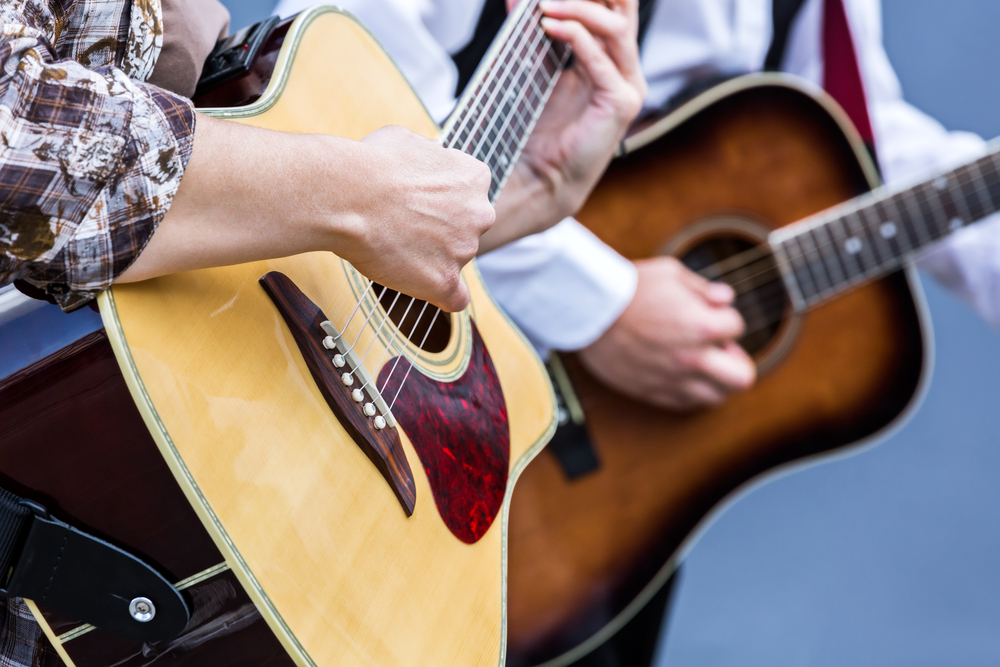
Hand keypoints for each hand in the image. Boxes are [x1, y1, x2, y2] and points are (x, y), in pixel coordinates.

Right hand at [338, 126, 494, 311]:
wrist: (349, 195)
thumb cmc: (370, 163)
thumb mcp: (406, 139)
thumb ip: (429, 152)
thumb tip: (434, 153)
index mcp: (474, 176)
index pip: (469, 195)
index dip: (441, 200)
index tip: (416, 202)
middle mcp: (479, 213)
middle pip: (466, 229)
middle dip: (441, 229)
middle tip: (404, 226)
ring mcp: (464, 249)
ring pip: (454, 260)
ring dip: (430, 257)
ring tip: (392, 247)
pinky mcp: (445, 280)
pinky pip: (455, 298)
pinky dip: (440, 295)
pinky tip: (420, 286)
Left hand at [480, 0, 646, 251]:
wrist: (544, 175)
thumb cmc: (540, 127)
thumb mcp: (537, 67)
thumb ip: (534, 29)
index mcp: (609, 55)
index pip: (612, 4)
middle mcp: (625, 66)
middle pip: (623, 7)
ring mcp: (628, 85)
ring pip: (615, 28)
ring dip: (578, 8)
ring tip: (543, 4)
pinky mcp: (621, 103)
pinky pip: (601, 61)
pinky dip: (575, 37)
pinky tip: (549, 26)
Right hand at [577, 257, 756, 410]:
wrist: (587, 309)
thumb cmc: (627, 286)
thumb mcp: (671, 272)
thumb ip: (704, 288)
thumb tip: (725, 299)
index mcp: (702, 326)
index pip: (737, 327)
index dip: (723, 317)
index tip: (707, 312)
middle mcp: (692, 358)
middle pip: (742, 377)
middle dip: (736, 359)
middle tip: (720, 348)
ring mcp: (673, 379)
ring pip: (717, 396)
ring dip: (715, 379)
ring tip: (701, 363)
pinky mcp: (652, 392)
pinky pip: (686, 404)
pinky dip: (690, 391)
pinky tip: (681, 374)